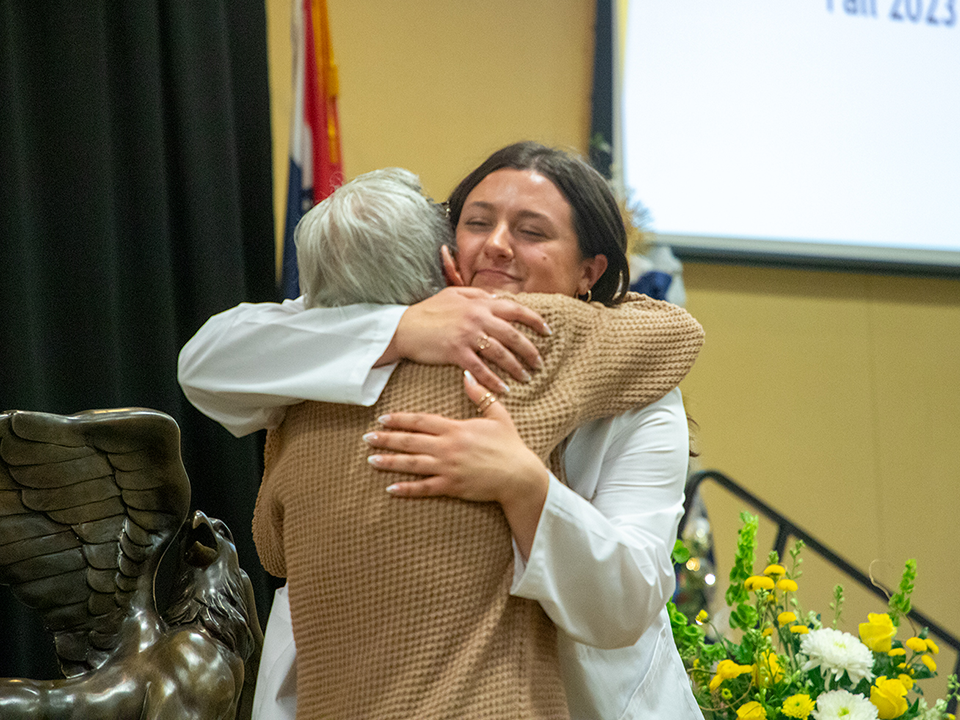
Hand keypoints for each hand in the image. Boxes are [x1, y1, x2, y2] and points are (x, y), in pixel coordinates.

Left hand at [365, 371, 548, 554]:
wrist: (520, 476)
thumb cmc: (510, 445)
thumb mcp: (498, 415)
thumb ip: (480, 395)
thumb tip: (467, 374)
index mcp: (456, 428)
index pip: (421, 421)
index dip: (400, 419)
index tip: (383, 418)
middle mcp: (448, 447)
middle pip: (410, 441)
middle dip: (387, 438)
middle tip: (367, 437)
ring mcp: (448, 468)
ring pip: (412, 464)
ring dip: (390, 461)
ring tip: (371, 459)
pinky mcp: (452, 487)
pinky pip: (424, 488)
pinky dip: (406, 489)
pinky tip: (390, 488)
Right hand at [387, 286, 550, 394]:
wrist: (402, 327)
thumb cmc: (428, 311)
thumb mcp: (454, 294)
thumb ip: (478, 295)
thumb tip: (499, 299)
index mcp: (480, 303)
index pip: (516, 310)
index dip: (535, 321)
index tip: (547, 331)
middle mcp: (478, 317)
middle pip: (513, 335)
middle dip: (530, 351)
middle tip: (539, 363)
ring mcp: (467, 335)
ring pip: (500, 353)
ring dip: (516, 367)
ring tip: (526, 378)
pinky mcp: (456, 352)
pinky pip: (481, 369)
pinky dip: (494, 381)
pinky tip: (504, 389)